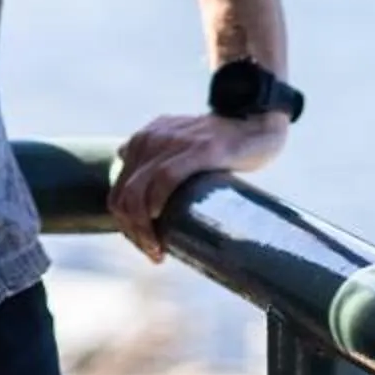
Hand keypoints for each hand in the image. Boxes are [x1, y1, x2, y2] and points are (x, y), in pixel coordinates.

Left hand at [108, 110, 287, 260]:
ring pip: (139, 191)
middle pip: (125, 196)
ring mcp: (176, 142)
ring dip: (143, 226)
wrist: (257, 122)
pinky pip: (166, 178)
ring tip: (159, 248)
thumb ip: (152, 148)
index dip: (126, 225)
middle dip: (133, 231)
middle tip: (154, 252)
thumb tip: (121, 155)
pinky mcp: (201, 149)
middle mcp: (153, 138)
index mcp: (145, 139)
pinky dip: (157, 201)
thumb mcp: (178, 140)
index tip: (146, 245)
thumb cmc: (219, 140)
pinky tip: (160, 217)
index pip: (118, 191)